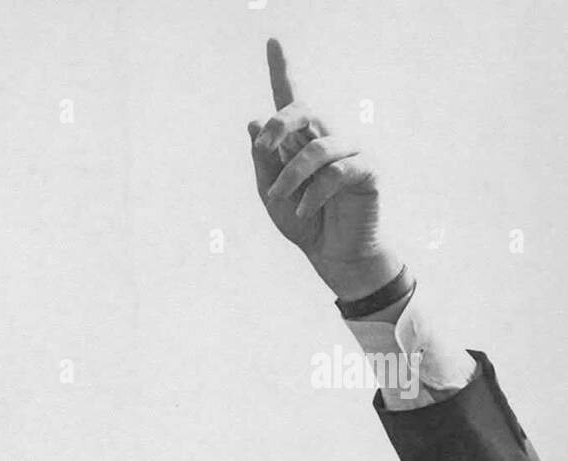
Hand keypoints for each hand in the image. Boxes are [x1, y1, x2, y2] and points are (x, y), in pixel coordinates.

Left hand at [247, 38, 399, 299]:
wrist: (332, 255)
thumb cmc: (302, 222)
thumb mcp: (271, 194)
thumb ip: (263, 161)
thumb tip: (255, 120)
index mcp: (300, 140)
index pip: (290, 100)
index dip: (281, 69)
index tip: (271, 41)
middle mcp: (327, 137)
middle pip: (302, 109)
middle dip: (279, 126)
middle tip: (263, 149)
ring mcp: (350, 151)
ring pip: (316, 147)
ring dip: (290, 175)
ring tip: (281, 200)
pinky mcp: (368, 170)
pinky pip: (338, 171)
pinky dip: (314, 193)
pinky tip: (304, 211)